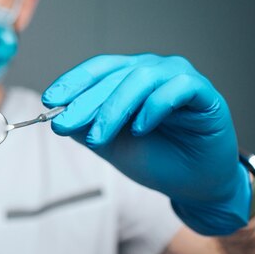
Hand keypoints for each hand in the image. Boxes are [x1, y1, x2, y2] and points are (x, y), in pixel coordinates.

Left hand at [42, 54, 250, 235]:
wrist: (193, 184)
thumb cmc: (154, 158)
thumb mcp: (110, 144)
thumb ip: (85, 126)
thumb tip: (57, 113)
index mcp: (130, 76)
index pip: (98, 69)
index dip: (72, 82)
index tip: (49, 100)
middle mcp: (153, 70)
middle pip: (114, 75)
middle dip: (85, 102)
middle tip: (63, 124)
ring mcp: (179, 78)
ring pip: (141, 78)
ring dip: (114, 108)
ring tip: (98, 137)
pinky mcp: (205, 94)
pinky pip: (177, 88)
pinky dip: (154, 107)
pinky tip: (139, 129)